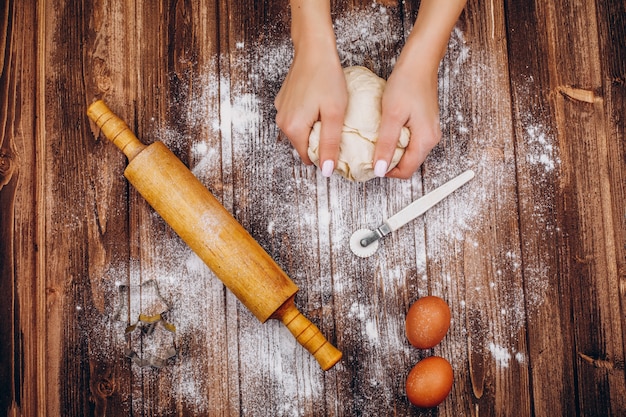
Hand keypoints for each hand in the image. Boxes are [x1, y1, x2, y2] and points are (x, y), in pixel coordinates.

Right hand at [274, 45, 346, 173]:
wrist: (313, 49)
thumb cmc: (326, 78)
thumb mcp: (335, 114)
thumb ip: (330, 144)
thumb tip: (326, 170)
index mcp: (293, 128)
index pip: (308, 157)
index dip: (324, 155)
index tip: (338, 145)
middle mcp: (282, 122)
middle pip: (303, 144)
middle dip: (319, 141)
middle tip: (336, 127)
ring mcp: (280, 110)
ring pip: (300, 130)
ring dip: (313, 128)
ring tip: (328, 114)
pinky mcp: (283, 100)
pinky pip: (296, 117)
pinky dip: (307, 116)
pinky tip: (319, 104)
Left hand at [373, 0, 465, 178]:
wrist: (419, 62)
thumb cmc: (407, 84)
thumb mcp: (392, 115)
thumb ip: (386, 144)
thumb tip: (379, 169)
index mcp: (425, 140)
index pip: (407, 171)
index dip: (386, 172)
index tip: (370, 165)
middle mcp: (431, 139)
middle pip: (409, 163)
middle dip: (389, 164)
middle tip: (369, 156)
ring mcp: (429, 131)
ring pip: (409, 153)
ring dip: (392, 153)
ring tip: (375, 145)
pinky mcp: (424, 124)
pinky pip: (410, 141)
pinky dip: (396, 143)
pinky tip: (384, 134)